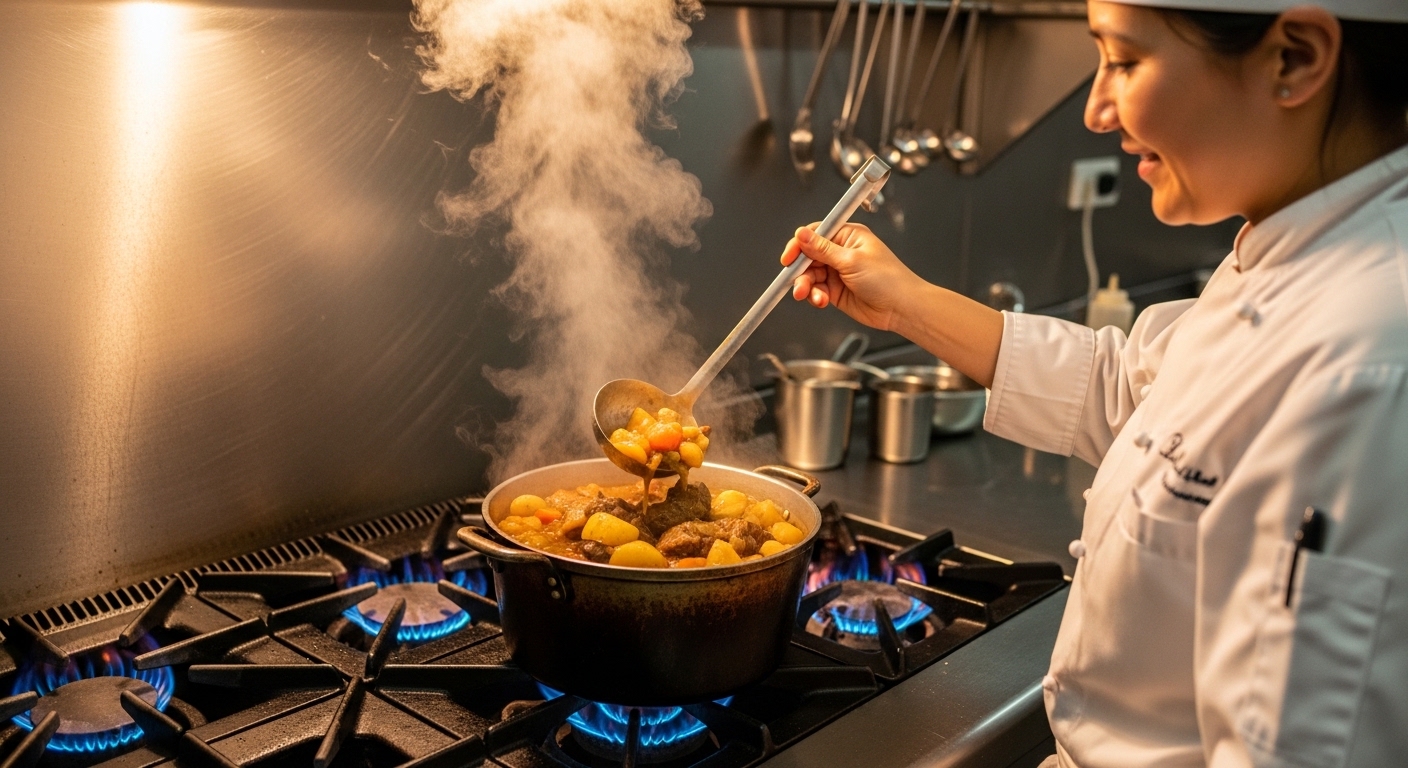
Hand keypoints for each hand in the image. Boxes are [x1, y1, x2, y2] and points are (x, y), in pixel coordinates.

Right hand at [779, 222, 921, 331]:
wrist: (901, 308)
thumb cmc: (888, 279)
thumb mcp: (851, 260)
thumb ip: (822, 249)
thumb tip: (801, 235)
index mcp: (848, 236)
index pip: (815, 234)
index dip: (799, 245)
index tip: (789, 257)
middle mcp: (841, 252)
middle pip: (808, 257)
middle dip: (801, 271)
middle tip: (797, 282)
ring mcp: (838, 271)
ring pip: (810, 275)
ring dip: (806, 286)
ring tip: (808, 295)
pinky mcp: (836, 290)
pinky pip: (816, 290)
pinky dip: (814, 296)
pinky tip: (821, 300)